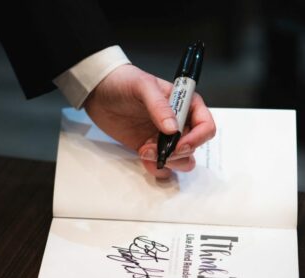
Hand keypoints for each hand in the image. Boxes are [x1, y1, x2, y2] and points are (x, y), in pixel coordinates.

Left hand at [84, 64, 215, 177]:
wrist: (99, 91)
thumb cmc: (123, 81)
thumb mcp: (143, 85)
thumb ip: (159, 105)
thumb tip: (173, 128)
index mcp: (185, 103)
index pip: (206, 125)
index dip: (197, 138)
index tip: (180, 144)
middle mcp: (179, 122)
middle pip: (194, 147)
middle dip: (178, 153)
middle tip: (158, 149)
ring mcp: (165, 137)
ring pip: (182, 160)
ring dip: (168, 162)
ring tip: (146, 152)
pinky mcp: (150, 148)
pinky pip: (163, 166)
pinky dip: (156, 168)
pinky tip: (143, 158)